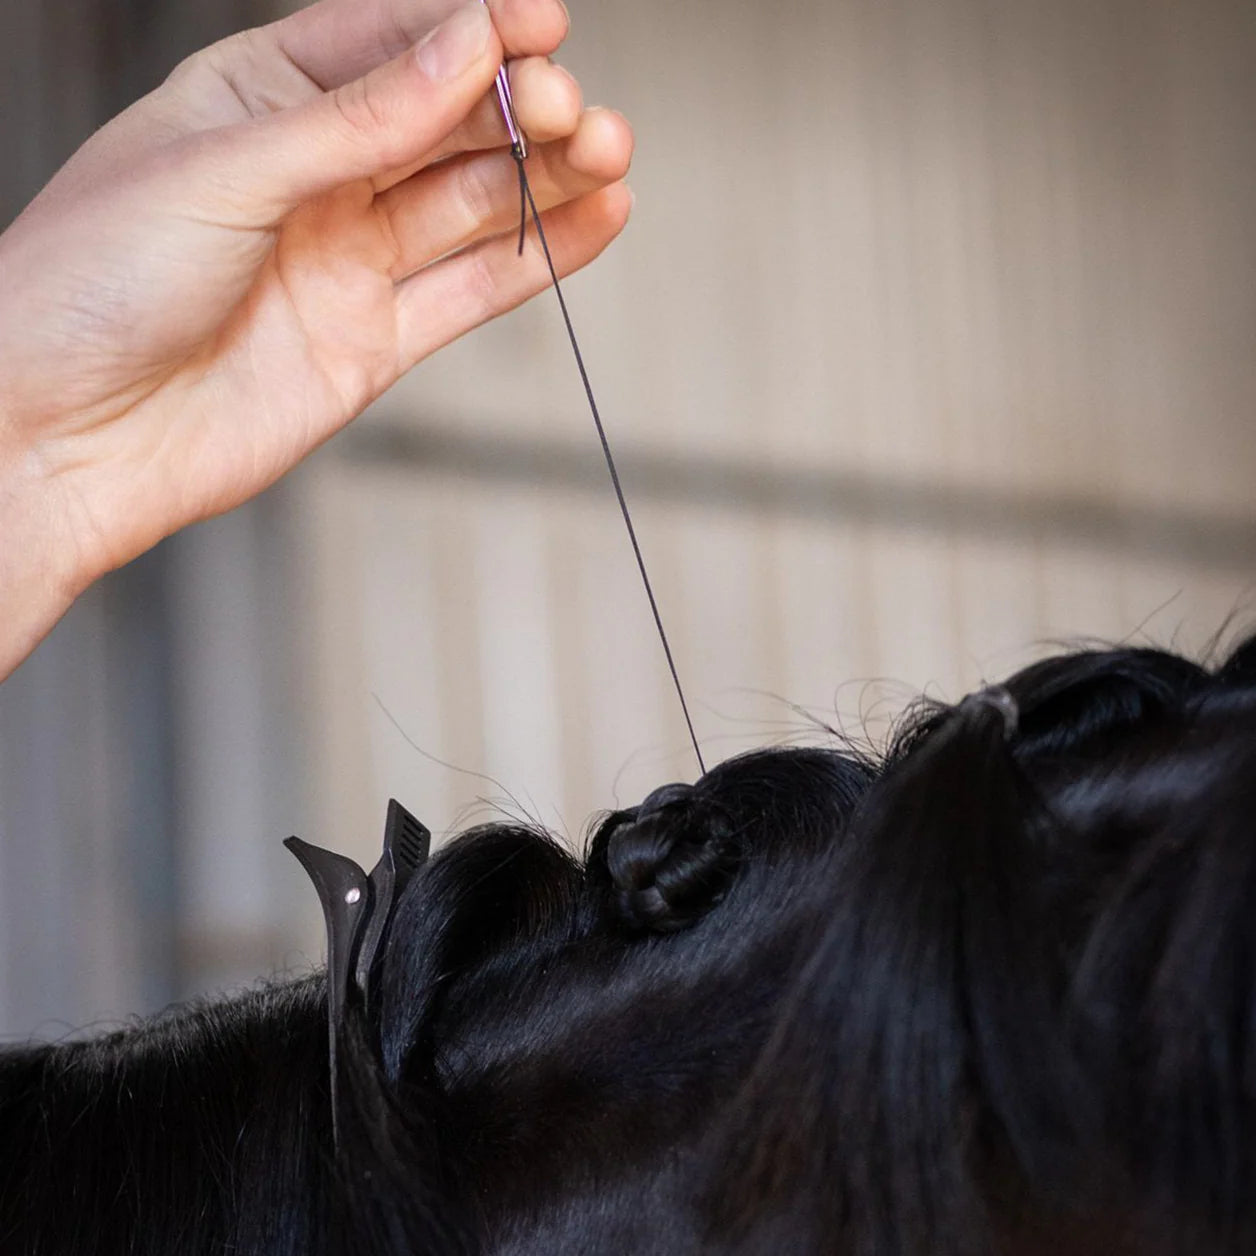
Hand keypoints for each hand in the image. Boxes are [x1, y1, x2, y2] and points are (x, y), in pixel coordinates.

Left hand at [0, 0, 632, 679]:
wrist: (61, 438)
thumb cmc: (90, 285)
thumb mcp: (223, 170)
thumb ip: (357, 120)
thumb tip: (466, 46)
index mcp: (258, 99)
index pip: (388, 42)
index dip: (469, 30)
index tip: (540, 25)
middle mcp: (315, 176)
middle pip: (444, 124)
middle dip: (518, 109)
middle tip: (573, 111)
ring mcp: (349, 260)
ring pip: (471, 205)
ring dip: (546, 178)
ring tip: (611, 154)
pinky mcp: (376, 341)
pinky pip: (472, 291)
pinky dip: (537, 258)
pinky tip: (596, 220)